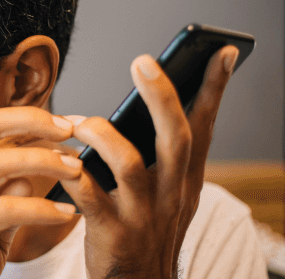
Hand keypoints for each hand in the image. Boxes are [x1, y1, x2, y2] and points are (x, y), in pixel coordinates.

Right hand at [0, 106, 81, 278]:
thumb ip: (5, 203)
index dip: (24, 119)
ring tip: (75, 169)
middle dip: (29, 120)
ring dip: (40, 160)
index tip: (62, 125)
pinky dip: (38, 208)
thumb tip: (29, 178)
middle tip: (70, 129)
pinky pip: (0, 212)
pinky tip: (64, 213)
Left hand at [60, 45, 239, 278]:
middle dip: (161, 97)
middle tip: (143, 61)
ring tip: (78, 121)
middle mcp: (171, 193)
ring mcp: (144, 215)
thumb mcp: (171, 194)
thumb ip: (166, 154)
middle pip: (174, 138)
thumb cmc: (147, 230)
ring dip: (101, 134)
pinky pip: (89, 197)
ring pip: (129, 164)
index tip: (223, 51)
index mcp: (185, 178)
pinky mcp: (113, 234)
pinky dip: (73, 175)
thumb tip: (159, 99)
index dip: (214, 89)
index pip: (204, 126)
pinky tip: (60, 161)